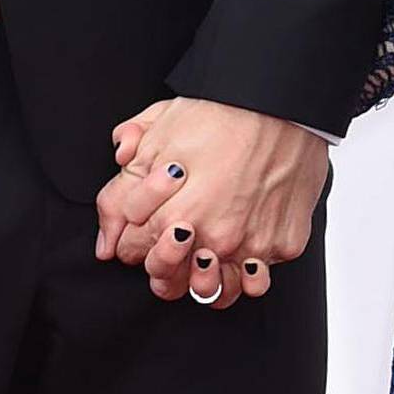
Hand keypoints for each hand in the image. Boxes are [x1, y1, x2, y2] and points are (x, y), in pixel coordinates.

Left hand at [94, 98, 327, 309]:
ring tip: (202, 257)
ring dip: (203, 279)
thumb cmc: (221, 112)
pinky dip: (249, 269)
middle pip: (168, 280)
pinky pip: (259, 277)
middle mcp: (212, 239)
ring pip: (215, 292)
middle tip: (167, 241)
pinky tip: (242, 252)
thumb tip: (109, 224)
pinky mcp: (284, 244)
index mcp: (174, 215)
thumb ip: (126, 178)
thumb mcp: (157, 132)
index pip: (132, 252)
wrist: (283, 101)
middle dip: (160, 263)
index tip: (140, 227)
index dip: (130, 239)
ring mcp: (251, 246)